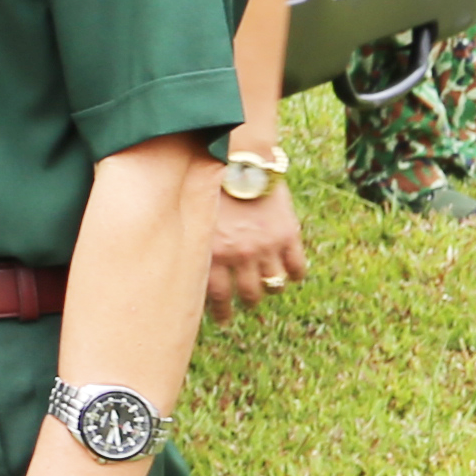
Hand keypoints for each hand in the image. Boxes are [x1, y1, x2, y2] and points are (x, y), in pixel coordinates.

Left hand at [204, 170, 307, 314]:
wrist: (242, 157)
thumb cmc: (209, 182)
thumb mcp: (194, 215)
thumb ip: (194, 240)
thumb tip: (178, 264)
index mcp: (213, 253)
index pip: (217, 297)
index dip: (221, 311)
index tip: (222, 318)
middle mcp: (241, 256)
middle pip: (249, 294)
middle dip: (247, 302)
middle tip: (245, 304)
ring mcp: (266, 247)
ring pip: (274, 285)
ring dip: (270, 289)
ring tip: (267, 289)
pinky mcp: (288, 235)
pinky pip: (297, 267)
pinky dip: (296, 275)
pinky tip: (292, 275)